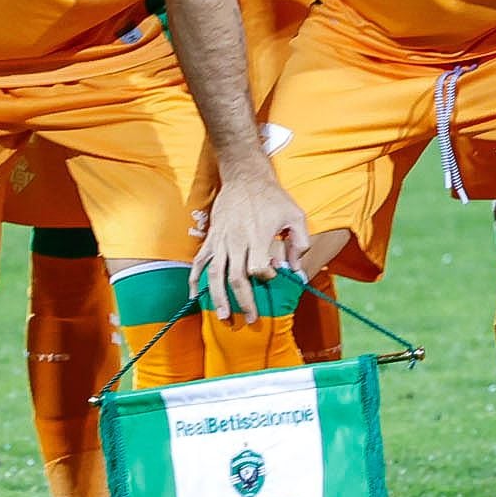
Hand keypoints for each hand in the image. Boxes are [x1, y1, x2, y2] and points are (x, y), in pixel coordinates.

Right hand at [192, 170, 309, 319]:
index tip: (274, 276)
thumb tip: (296, 270)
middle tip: (251, 320)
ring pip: (216, 275)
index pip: (259, 268)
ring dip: (219, 297)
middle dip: (244, 301)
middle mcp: (236, 241)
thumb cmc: (272, 196)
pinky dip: (195, 279)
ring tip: (224, 316)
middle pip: (237, 278)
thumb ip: (300, 242)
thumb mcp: (295, 215)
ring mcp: (221, 240)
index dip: (267, 276)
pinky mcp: (211, 237)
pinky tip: (195, 296)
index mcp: (257, 236)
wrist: (245, 177)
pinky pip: (200, 262)